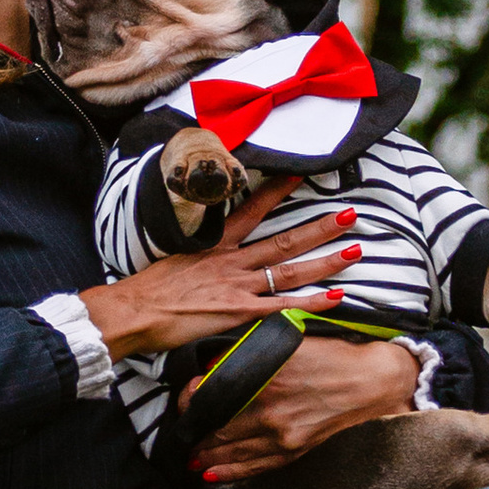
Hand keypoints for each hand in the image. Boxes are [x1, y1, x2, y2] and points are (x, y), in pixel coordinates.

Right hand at [79, 186, 360, 364]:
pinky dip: (311, 302)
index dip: (277, 191)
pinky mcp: (239, 313)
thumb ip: (200, 258)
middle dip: (320, 227)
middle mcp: (231, 261)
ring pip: (290, 270)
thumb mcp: (175, 261)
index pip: (251, 210)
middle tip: (350, 214)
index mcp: (215, 245)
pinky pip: (283, 306)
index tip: (299, 175)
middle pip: (284, 240)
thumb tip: (208, 260)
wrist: (133, 312)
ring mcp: (238, 287)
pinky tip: (336, 298)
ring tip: (355, 250)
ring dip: (326, 260)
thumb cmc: (148, 291)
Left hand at [186, 334, 422, 481]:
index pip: (211, 394)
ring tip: (188, 456)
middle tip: (180, 430)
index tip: (186, 397)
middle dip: (193, 431)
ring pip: (230, 452)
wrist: (373, 383)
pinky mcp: (294, 452)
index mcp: (265, 378)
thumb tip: (213, 361)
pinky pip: (253, 468)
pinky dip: (228, 473)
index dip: (191, 398)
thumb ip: (251, 349)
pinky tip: (209, 474)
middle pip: (216, 427)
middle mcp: (270, 411)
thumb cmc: (333, 356)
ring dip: (204, 456)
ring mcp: (282, 436)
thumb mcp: (290, 341)